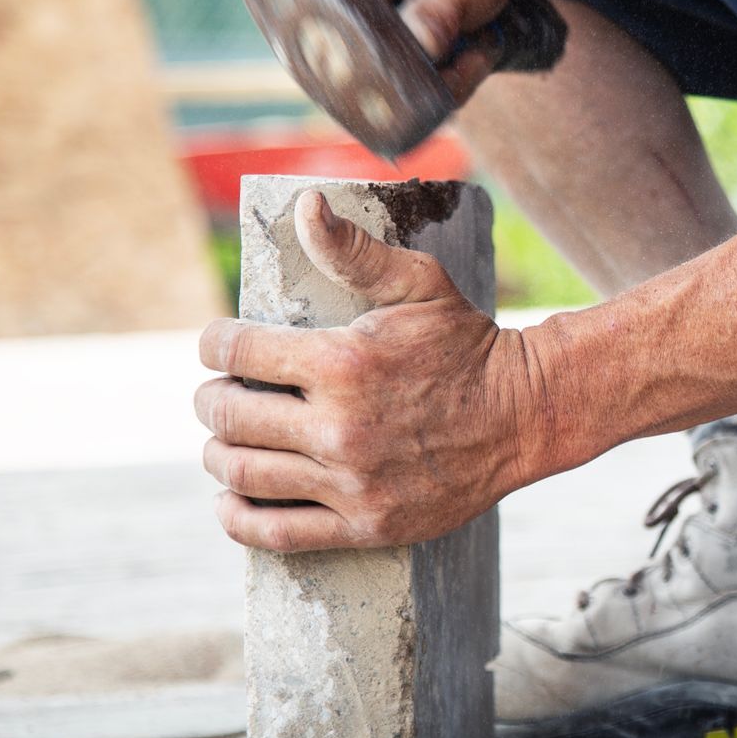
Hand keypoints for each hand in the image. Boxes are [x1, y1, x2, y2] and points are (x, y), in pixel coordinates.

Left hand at [195, 191, 538, 550]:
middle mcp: (339, 426)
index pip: (234, 351)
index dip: (213, 343)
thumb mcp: (419, 284)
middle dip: (211, 398)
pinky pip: (275, 532)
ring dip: (219, 453)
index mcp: (343, 361)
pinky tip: (231, 500)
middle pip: (228, 415)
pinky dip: (237, 518)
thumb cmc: (468, 344)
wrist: (525, 416)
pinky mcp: (365, 524)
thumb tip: (304, 206)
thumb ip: (354, 250)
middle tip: (221, 393)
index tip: (218, 345)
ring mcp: (351, 481)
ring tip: (229, 440)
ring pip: (242, 472)